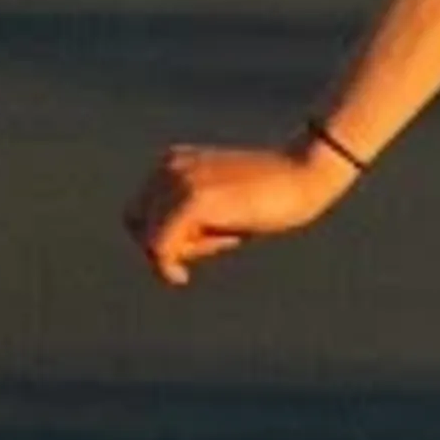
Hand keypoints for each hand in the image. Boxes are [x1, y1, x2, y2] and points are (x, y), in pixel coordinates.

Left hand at [122, 136, 349, 287]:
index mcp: (172, 161)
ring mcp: (180, 180)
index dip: (157, 238)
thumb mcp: (218, 208)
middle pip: (135, 223)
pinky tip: (181, 278)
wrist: (304, 175)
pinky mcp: (193, 199)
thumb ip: (186, 221)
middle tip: (202, 250)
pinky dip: (165, 266)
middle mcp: (169, 166)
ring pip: (147, 237)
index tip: (190, 249)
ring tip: (212, 248)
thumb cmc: (269, 200)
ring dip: (173, 254)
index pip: (138, 212)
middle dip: (160, 245)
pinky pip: (158, 246)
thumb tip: (157, 256)